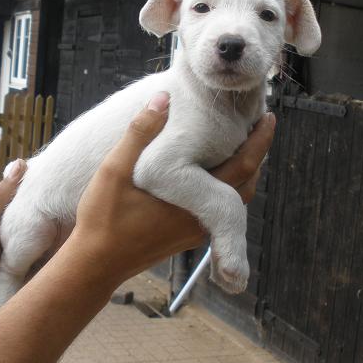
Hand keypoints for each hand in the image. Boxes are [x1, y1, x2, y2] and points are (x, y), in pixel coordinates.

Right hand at [70, 92, 274, 287]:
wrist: (94, 265)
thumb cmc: (103, 219)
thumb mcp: (114, 170)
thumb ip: (140, 132)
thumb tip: (162, 98)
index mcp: (194, 203)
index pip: (243, 167)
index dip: (259, 141)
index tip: (269, 117)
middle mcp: (202, 221)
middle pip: (245, 184)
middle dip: (256, 153)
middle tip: (259, 124)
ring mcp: (194, 232)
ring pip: (233, 199)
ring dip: (242, 171)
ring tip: (241, 144)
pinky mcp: (184, 237)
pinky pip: (218, 209)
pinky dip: (225, 186)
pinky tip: (213, 171)